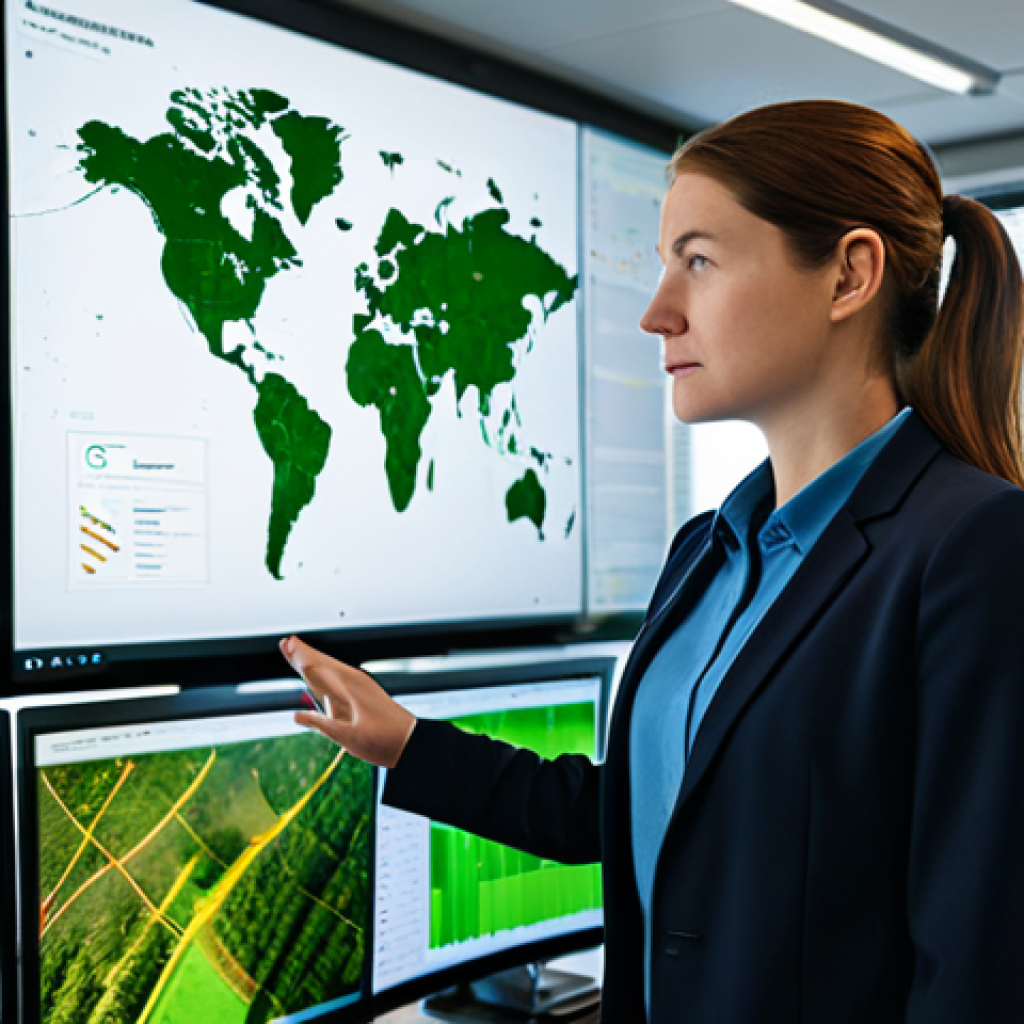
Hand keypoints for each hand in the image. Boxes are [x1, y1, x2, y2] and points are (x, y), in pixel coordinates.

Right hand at [280, 636, 416, 767]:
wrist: (410, 741)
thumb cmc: (383, 740)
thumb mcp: (348, 737)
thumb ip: (322, 725)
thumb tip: (297, 715)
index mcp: (348, 687)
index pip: (318, 667)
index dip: (301, 657)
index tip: (287, 645)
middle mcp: (353, 680)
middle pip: (322, 662)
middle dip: (303, 652)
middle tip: (286, 642)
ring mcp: (359, 684)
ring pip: (331, 667)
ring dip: (313, 658)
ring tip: (298, 651)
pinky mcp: (363, 691)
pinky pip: (339, 675)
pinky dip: (325, 669)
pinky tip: (321, 672)